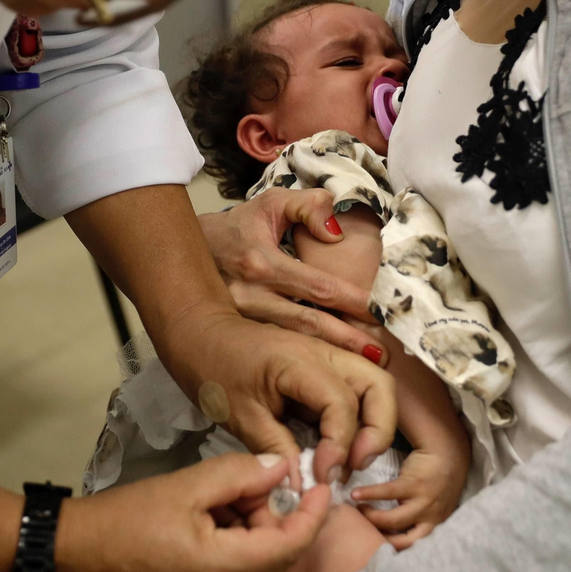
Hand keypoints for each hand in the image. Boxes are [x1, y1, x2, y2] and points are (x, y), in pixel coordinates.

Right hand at [57, 452, 332, 571]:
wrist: (76, 552)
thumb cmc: (126, 519)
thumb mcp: (188, 485)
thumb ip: (240, 473)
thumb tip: (281, 466)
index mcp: (225, 569)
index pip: (291, 544)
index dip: (313, 511)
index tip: (323, 482)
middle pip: (279, 554)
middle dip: (281, 512)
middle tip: (261, 475)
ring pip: (258, 559)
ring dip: (256, 521)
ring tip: (227, 488)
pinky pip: (236, 565)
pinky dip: (238, 534)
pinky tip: (215, 506)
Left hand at [157, 307, 396, 484]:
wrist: (202, 336)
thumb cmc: (215, 371)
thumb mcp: (240, 416)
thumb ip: (276, 449)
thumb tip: (303, 488)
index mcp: (300, 361)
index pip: (342, 402)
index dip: (340, 444)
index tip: (322, 474)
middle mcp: (326, 353)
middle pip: (380, 386)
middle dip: (377, 432)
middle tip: (352, 467)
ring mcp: (331, 357)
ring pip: (377, 385)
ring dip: (374, 425)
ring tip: (350, 460)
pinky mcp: (328, 368)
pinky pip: (359, 391)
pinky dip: (360, 420)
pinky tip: (338, 447)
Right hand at [200, 189, 377, 353]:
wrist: (187, 251)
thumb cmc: (238, 227)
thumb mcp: (271, 203)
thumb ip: (308, 206)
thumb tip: (336, 233)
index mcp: (261, 264)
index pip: (317, 287)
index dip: (352, 302)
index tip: (381, 313)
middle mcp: (249, 296)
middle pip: (309, 325)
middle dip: (348, 341)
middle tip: (383, 356)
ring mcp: (241, 320)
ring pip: (293, 343)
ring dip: (330, 356)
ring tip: (366, 368)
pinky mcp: (237, 334)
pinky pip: (277, 348)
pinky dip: (306, 358)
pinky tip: (330, 368)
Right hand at [352, 443, 467, 550]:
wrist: (447, 452)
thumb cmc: (434, 483)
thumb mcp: (431, 508)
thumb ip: (415, 521)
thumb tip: (386, 531)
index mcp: (434, 527)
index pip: (414, 549)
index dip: (394, 552)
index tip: (374, 548)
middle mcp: (432, 519)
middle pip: (403, 541)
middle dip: (380, 539)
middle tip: (363, 532)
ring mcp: (424, 502)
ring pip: (394, 520)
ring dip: (372, 518)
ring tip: (358, 511)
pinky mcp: (414, 484)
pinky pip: (387, 493)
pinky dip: (369, 494)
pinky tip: (354, 494)